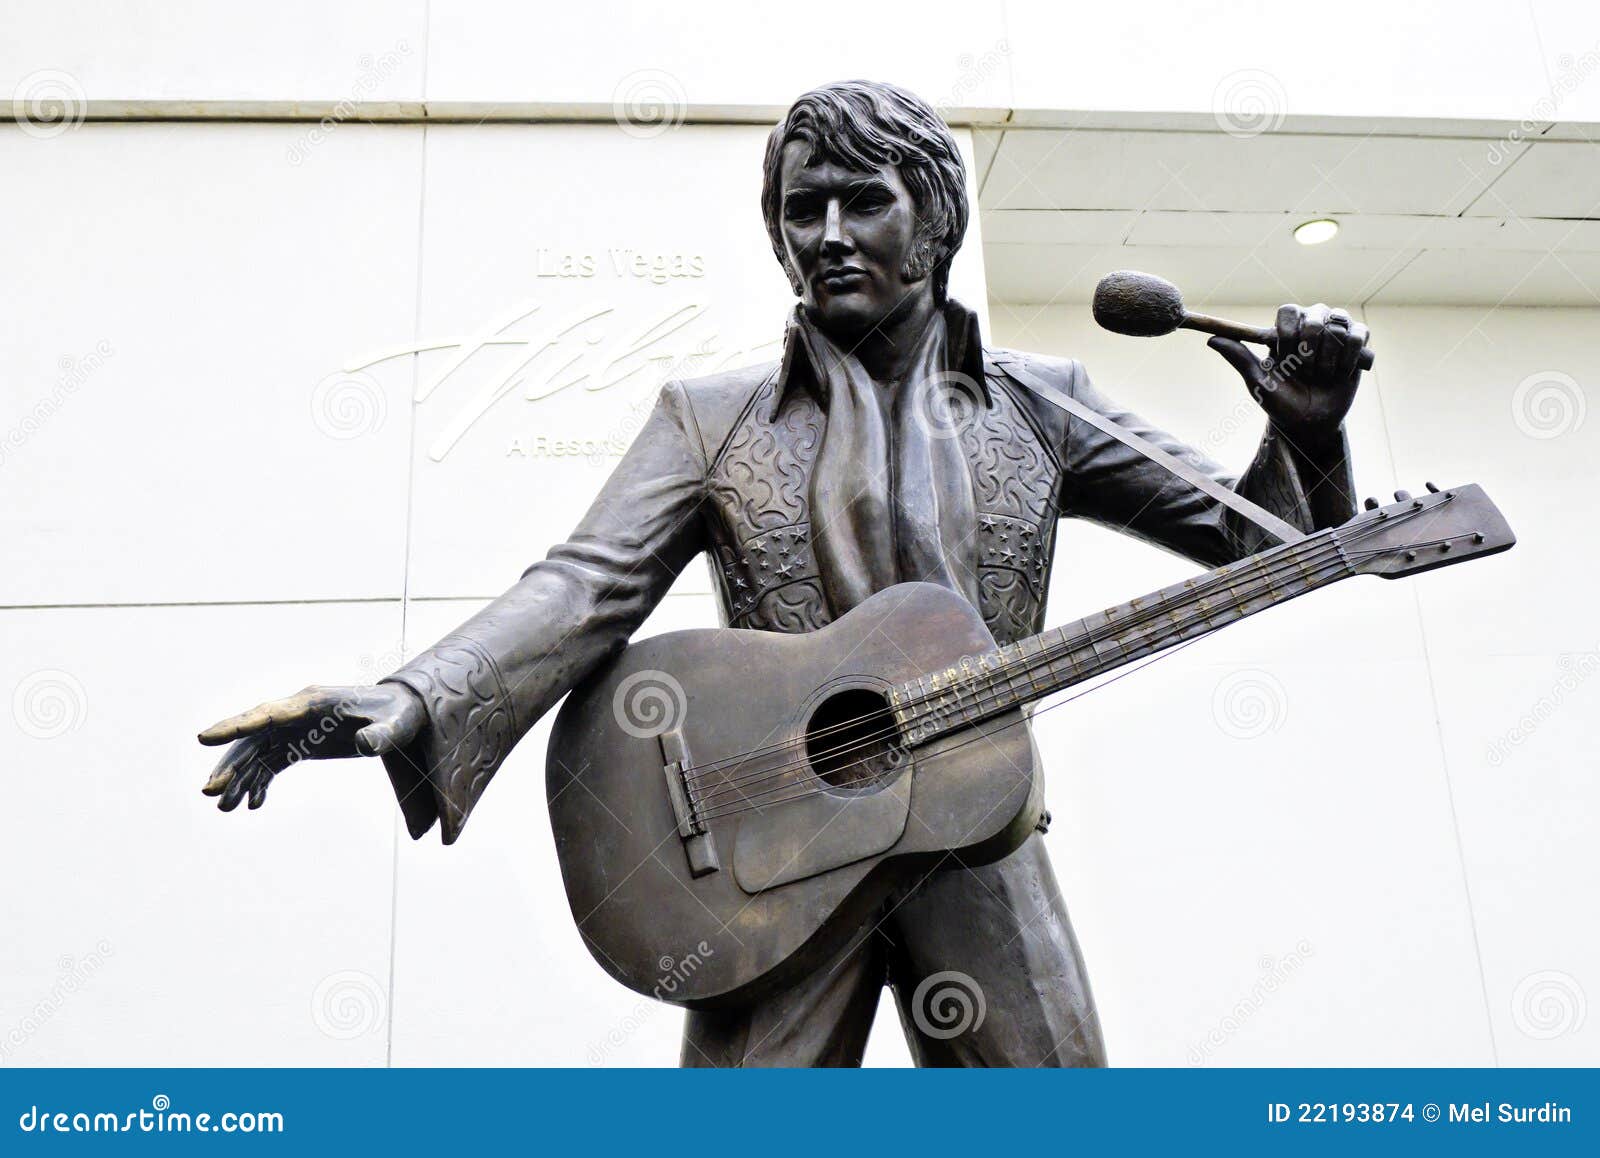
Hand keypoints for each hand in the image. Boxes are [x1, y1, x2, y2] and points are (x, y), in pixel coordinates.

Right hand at [198, 683, 424, 811]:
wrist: (404, 714)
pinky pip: (273, 763)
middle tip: (209, 793)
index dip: (236, 726)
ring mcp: (298, 728)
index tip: (204, 738)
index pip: (268, 714)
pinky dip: (261, 782)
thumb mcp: (397, 726)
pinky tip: (253, 804)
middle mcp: (298, 713)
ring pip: (258, 753)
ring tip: (225, 807)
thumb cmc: (401, 715)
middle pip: (254, 738)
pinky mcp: (303, 743)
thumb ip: (381, 735)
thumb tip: (363, 746)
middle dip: (230, 764)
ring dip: (240, 778)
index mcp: (314, 703)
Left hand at [1208, 303, 1368, 446]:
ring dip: (1328, 356)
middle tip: (1304, 371)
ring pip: (1338, 324)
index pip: (1288, 311)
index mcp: (1285, 330)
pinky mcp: (1358, 343)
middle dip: (1309, 347)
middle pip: (1315, 313)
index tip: (1285, 358)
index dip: (1289, 334)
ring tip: (1321, 376)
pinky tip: (1340, 374)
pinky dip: (1349, 356)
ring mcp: (1335, 331)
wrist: (1310, 423)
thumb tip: (1211, 340)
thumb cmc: (1280, 401)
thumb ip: (1239, 358)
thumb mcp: (1258, 382)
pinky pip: (1359, 335)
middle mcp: (1310, 324)